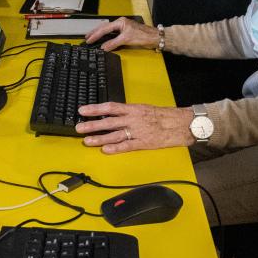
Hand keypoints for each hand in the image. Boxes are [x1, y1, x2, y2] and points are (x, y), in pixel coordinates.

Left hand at [74, 102, 193, 153]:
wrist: (179, 124)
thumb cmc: (162, 115)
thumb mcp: (143, 108)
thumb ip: (128, 112)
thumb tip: (112, 113)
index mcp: (133, 109)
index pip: (110, 107)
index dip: (95, 109)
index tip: (82, 110)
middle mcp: (133, 119)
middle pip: (108, 122)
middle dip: (92, 125)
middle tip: (79, 128)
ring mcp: (137, 132)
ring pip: (114, 135)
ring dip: (99, 139)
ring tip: (87, 141)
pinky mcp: (143, 143)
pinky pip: (126, 146)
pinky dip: (115, 148)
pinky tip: (105, 150)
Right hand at [83, 17, 159, 50]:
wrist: (154, 38)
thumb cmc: (144, 35)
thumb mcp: (126, 39)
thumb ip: (114, 43)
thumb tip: (104, 47)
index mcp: (120, 22)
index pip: (104, 29)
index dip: (96, 35)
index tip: (89, 39)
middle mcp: (121, 24)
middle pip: (104, 28)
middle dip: (95, 33)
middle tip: (87, 37)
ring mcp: (123, 28)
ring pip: (108, 31)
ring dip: (100, 34)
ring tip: (92, 38)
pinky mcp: (125, 33)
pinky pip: (112, 34)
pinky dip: (106, 37)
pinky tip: (104, 40)